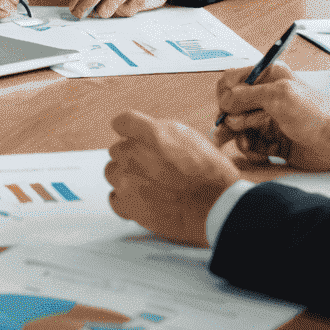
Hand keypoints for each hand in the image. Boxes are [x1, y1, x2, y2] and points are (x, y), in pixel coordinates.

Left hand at [105, 111, 241, 245]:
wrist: (217, 207)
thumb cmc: (209, 172)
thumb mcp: (189, 136)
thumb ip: (158, 132)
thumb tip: (143, 133)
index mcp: (150, 133)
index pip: (122, 122)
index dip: (129, 129)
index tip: (133, 135)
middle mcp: (134, 153)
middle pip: (118, 149)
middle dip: (132, 156)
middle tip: (152, 167)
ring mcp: (127, 180)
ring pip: (112, 172)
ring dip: (125, 176)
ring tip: (147, 184)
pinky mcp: (128, 206)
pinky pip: (114, 198)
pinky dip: (124, 199)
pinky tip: (138, 199)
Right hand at [213, 64, 329, 170]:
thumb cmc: (315, 113)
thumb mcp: (278, 96)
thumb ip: (246, 96)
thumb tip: (224, 101)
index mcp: (267, 78)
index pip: (232, 81)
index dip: (224, 95)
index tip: (226, 108)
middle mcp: (265, 98)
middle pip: (231, 107)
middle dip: (228, 119)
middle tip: (231, 130)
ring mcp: (269, 120)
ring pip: (239, 128)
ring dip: (237, 136)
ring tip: (244, 143)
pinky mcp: (273, 141)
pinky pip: (251, 145)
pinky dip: (250, 150)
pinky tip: (258, 152)